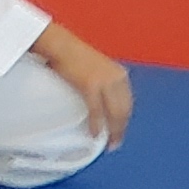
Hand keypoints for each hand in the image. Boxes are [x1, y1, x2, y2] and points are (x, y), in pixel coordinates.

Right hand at [37, 22, 132, 145]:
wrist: (60, 44)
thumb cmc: (72, 55)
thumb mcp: (95, 68)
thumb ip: (102, 82)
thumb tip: (101, 100)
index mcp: (119, 74)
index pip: (128, 102)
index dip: (125, 119)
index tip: (120, 131)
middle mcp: (117, 77)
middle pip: (124, 110)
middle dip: (121, 129)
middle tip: (115, 143)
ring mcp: (105, 81)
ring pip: (114, 113)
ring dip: (112, 130)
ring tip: (108, 143)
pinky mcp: (91, 85)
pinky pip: (97, 111)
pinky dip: (97, 124)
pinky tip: (96, 134)